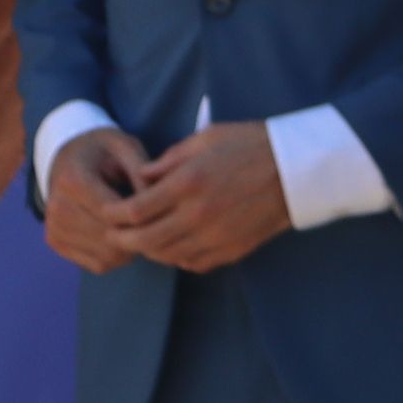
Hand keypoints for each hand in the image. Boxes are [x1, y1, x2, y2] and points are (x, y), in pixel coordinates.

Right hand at [43, 127, 149, 275]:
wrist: (67, 157)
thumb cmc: (102, 152)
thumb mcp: (125, 148)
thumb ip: (143, 173)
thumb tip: (158, 205)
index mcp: (72, 179)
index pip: (111, 213)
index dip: (141, 217)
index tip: (159, 210)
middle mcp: (56, 207)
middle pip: (109, 239)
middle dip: (138, 234)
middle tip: (154, 222)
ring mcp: (54, 227)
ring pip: (107, 257)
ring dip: (129, 248)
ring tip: (138, 226)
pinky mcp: (56, 242)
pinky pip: (98, 264)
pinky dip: (116, 256)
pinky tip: (121, 234)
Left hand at [114, 122, 292, 274]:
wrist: (295, 170)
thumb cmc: (249, 145)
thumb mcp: (204, 139)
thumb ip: (168, 161)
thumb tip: (142, 178)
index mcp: (189, 183)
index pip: (137, 210)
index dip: (115, 214)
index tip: (107, 212)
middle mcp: (199, 214)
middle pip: (146, 240)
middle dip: (122, 239)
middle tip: (112, 234)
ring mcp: (216, 237)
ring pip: (167, 255)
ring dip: (148, 250)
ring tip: (138, 240)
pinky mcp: (232, 250)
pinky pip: (193, 263)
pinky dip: (175, 257)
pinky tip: (171, 246)